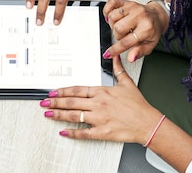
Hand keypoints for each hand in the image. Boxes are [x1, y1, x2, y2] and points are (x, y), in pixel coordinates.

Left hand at [40, 56, 162, 143]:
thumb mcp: (127, 84)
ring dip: (58, 114)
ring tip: (48, 114)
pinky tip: (63, 131)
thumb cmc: (138, 106)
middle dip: (55, 102)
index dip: (62, 91)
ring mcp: (99, 119)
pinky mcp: (102, 132)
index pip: (77, 90)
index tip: (52, 92)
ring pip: (74, 115)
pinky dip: (72, 133)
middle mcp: (98, 104)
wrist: (147, 122)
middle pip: (71, 102)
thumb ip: (118, 70)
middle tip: (44, 102)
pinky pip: (83, 133)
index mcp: (102, 92)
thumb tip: (114, 57)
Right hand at [102, 0, 168, 62]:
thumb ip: (140, 52)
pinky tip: (112, 17)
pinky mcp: (126, 1)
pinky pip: (110, 3)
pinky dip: (107, 11)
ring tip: (120, 26)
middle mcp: (139, 15)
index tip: (109, 54)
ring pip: (112, 17)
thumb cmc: (153, 30)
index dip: (115, 49)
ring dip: (113, 24)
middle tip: (123, 36)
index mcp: (146, 28)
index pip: (126, 41)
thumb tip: (131, 58)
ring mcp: (132, 7)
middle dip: (117, 36)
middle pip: (117, 28)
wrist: (157, 15)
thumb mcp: (150, 45)